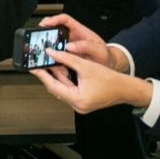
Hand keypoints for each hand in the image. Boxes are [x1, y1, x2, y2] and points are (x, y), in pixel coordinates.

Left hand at [30, 49, 152, 114]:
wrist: (126, 89)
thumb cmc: (111, 80)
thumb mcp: (86, 66)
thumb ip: (67, 59)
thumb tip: (51, 53)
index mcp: (77, 99)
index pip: (53, 86)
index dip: (41, 75)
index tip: (32, 67)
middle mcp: (77, 105)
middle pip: (56, 88)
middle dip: (49, 74)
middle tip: (39, 63)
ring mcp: (80, 105)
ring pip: (63, 88)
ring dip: (58, 76)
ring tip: (50, 63)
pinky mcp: (83, 101)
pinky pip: (70, 90)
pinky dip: (66, 80)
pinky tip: (63, 68)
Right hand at [38, 13, 124, 71]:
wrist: (107, 66)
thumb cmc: (105, 56)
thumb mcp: (99, 51)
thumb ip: (87, 47)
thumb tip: (70, 46)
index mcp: (80, 31)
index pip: (65, 19)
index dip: (54, 19)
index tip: (46, 24)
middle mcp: (72, 37)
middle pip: (54, 29)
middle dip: (44, 31)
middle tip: (37, 36)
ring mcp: (68, 46)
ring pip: (53, 42)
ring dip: (47, 46)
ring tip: (42, 51)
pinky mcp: (66, 55)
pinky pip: (55, 54)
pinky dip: (51, 58)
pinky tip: (50, 62)